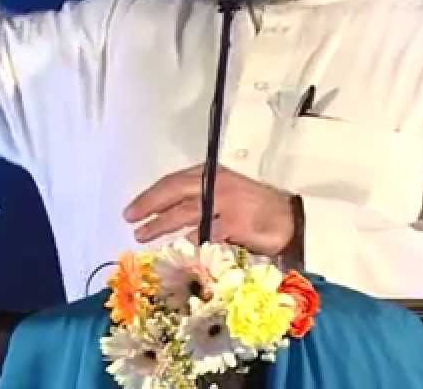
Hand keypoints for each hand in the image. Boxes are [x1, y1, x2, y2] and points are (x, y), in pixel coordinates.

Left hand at [123, 164, 294, 256]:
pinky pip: (206, 232)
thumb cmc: (258, 209)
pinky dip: (191, 240)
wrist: (291, 219)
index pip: (174, 181)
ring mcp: (226, 202)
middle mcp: (217, 184)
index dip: (151, 195)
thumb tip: (171, 217)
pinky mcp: (235, 222)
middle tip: (130, 219)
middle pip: (174, 192)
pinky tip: (180, 248)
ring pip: (184, 212)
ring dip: (161, 224)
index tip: (133, 209)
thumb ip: (202, 200)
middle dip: (149, 206)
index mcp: (213, 174)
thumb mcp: (228, 194)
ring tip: (143, 234)